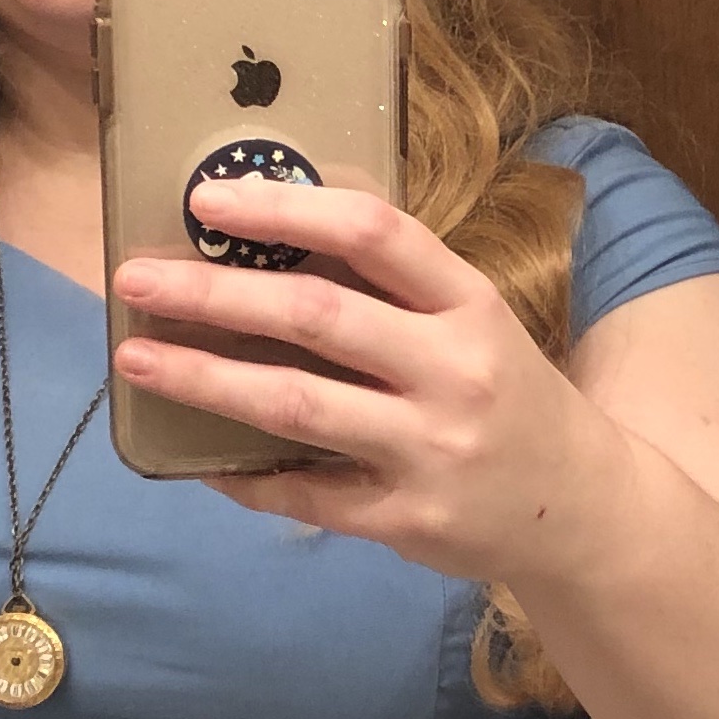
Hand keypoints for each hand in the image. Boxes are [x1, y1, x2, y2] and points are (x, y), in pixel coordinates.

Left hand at [111, 175, 625, 574]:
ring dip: (204, 378)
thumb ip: (395, 292)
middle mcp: (455, 371)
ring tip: (136, 360)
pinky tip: (198, 462)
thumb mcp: (476, 326)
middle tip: (135, 280)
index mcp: (471, 304)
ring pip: (295, 406)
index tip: (208, 199)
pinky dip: (244, 475)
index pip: (375, 233)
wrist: (584, 510)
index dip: (286, 208)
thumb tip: (266, 249)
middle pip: (316, 316)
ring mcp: (432, 450)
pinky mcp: (409, 520)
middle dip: (213, 293)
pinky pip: (305, 492)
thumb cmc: (510, 398)